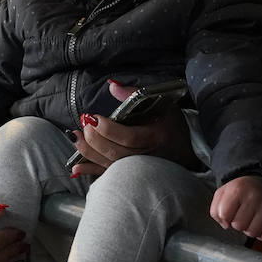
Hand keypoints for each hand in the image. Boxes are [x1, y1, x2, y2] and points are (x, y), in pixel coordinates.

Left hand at [70, 80, 196, 176]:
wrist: (187, 151)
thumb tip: (112, 85)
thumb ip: (136, 95)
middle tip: (84, 124)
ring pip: (109, 165)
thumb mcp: (162, 105)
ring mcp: (138, 169)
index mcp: (156, 137)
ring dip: (88, 152)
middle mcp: (147, 156)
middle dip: (95, 139)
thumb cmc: (173, 125)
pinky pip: (108, 175)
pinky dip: (90, 171)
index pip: (129, 137)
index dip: (109, 129)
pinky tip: (75, 167)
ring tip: (74, 136)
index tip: (94, 117)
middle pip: (116, 153)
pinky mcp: (131, 175)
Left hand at [210, 175, 261, 238]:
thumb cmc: (240, 192)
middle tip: (242, 214)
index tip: (229, 212)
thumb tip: (225, 225)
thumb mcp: (222, 194)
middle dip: (237, 223)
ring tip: (251, 218)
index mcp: (238, 189)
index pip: (224, 214)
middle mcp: (254, 196)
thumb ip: (216, 210)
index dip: (224, 217)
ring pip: (252, 232)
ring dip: (249, 229)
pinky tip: (261, 224)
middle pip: (238, 225)